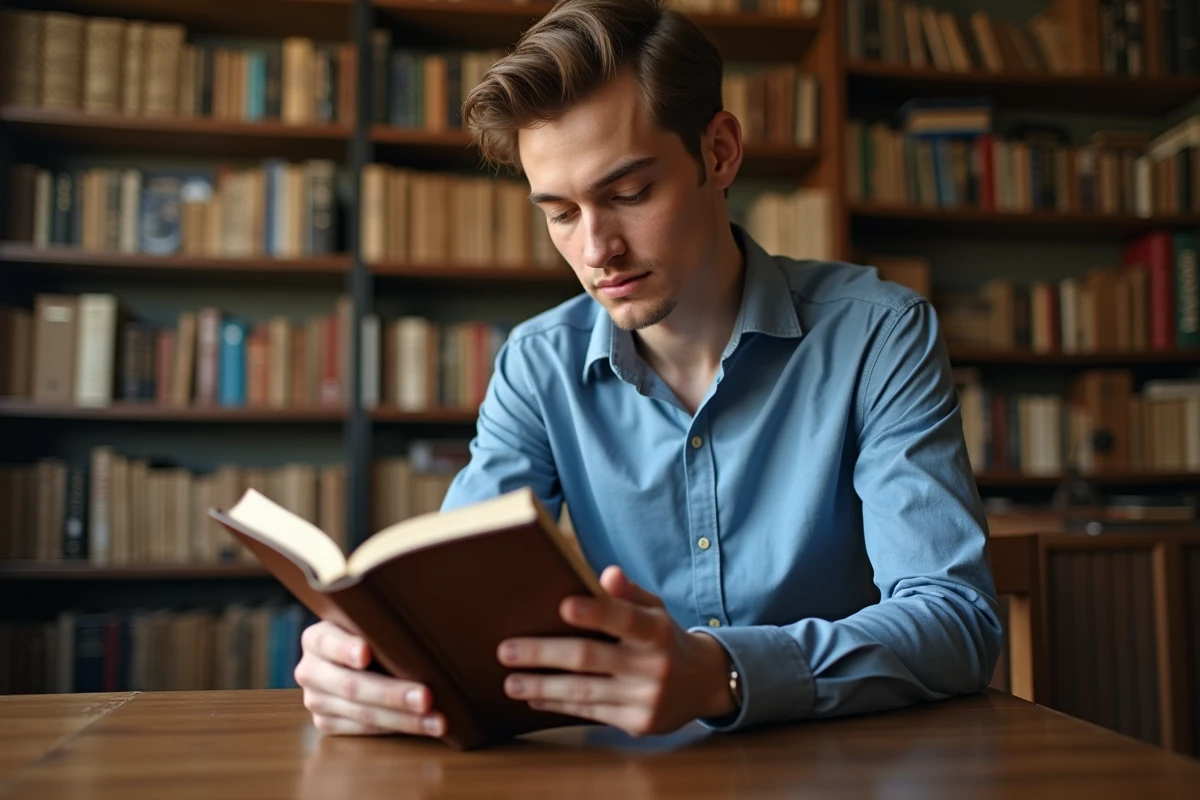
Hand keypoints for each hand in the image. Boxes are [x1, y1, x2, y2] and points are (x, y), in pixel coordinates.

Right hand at [294, 620, 445, 737]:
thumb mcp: (368, 623)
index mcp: (316, 639)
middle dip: (392, 694)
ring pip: (362, 714)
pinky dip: (399, 728)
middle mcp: (310, 670)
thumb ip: (381, 625)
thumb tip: (424, 626)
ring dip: (404, 719)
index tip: (366, 654)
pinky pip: (365, 730)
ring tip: (436, 720)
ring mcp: (316, 700)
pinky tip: (425, 726)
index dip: (346, 649)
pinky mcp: (327, 724)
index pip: (328, 641)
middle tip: (426, 697)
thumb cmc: (372, 634)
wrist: (351, 657)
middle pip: (351, 686)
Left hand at [498, 566, 735, 736]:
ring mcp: (646, 699)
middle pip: (589, 658)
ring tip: (511, 682)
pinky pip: (590, 713)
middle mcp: (654, 666)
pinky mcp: (637, 724)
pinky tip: (535, 699)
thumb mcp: (655, 609)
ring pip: (583, 691)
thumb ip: (629, 593)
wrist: (702, 683)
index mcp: (657, 631)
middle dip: (543, 654)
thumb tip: (607, 574)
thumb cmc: (665, 637)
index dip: (595, 612)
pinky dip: (559, 704)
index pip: (624, 618)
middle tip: (506, 651)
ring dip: (541, 687)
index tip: (562, 606)